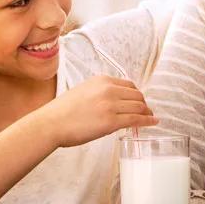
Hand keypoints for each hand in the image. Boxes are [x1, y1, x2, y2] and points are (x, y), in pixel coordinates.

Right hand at [39, 75, 157, 147]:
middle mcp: (108, 90)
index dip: (137, 94)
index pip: (128, 85)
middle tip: (146, 111)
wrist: (51, 123)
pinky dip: (148, 121)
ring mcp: (111, 105)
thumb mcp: (82, 92)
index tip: (139, 101)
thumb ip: (99, 93)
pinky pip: (136, 120)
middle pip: (137, 95)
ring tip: (150, 117)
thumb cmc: (62, 112)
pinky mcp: (111, 121)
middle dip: (144, 104)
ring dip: (147, 112)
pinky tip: (153, 122)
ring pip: (139, 107)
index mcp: (101, 80)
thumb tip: (111, 103)